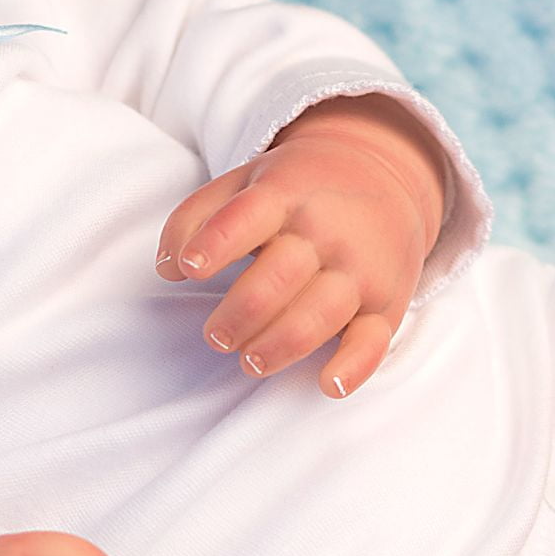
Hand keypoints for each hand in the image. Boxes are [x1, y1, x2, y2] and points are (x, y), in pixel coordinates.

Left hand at [153, 94, 448, 399]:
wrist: (384, 172)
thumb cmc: (297, 189)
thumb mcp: (244, 181)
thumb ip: (195, 217)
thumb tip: (169, 269)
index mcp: (284, 194)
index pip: (247, 217)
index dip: (216, 242)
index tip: (191, 268)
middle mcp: (325, 231)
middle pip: (279, 277)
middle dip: (240, 314)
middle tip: (216, 336)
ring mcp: (358, 268)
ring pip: (319, 314)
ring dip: (278, 344)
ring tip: (250, 358)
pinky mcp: (385, 302)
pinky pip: (374, 340)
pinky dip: (355, 366)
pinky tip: (329, 383)